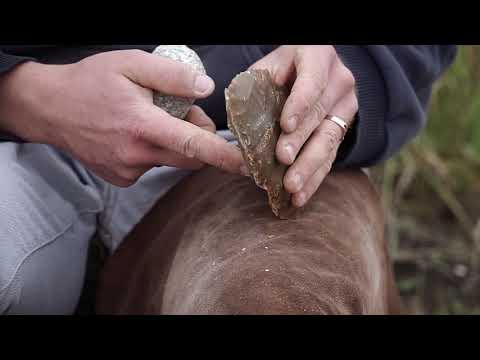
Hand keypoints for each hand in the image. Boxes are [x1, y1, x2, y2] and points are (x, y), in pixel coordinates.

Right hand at [0, 50, 246, 186]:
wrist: (49, 108)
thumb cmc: (89, 82)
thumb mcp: (130, 64)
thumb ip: (171, 76)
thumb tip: (206, 88)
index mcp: (143, 127)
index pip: (195, 146)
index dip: (225, 157)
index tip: (248, 166)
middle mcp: (137, 155)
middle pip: (190, 156)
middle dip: (196, 138)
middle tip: (178, 112)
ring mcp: (128, 171)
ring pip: (171, 160)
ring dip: (171, 142)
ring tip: (147, 119)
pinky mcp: (121, 179)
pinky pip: (152, 166)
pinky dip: (153, 151)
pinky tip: (131, 135)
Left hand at [250, 45, 357, 206]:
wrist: (311, 67)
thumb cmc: (283, 67)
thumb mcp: (268, 68)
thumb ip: (255, 88)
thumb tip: (237, 124)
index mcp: (319, 57)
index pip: (312, 82)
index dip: (300, 104)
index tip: (285, 125)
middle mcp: (339, 81)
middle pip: (320, 115)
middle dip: (301, 141)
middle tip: (283, 160)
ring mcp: (345, 106)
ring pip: (329, 140)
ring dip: (309, 167)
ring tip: (292, 187)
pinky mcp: (342, 128)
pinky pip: (330, 156)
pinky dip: (314, 177)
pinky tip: (300, 195)